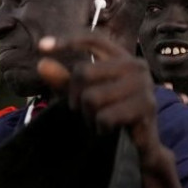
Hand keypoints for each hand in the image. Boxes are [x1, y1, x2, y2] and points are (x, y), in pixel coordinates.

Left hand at [37, 34, 164, 160]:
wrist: (140, 147)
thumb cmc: (111, 115)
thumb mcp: (84, 95)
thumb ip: (65, 80)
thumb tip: (42, 64)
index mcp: (122, 58)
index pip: (93, 40)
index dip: (68, 41)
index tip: (41, 47)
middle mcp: (136, 65)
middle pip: (83, 72)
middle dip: (75, 97)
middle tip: (84, 111)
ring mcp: (144, 85)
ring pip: (92, 97)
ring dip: (88, 116)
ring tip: (98, 122)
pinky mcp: (146, 106)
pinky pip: (105, 116)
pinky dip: (100, 127)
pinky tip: (108, 130)